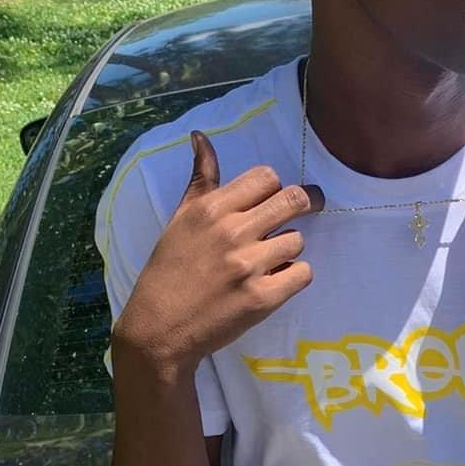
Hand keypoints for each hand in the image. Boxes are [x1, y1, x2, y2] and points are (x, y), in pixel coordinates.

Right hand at [114, 131, 320, 370]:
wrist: (159, 329)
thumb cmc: (168, 271)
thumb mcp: (180, 219)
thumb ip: (200, 179)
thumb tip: (199, 136)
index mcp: (212, 208)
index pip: (266, 177)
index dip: (273, 187)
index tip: (271, 200)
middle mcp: (232, 232)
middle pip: (294, 200)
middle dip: (305, 204)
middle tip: (304, 211)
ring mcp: (249, 266)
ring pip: (298, 240)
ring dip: (289, 249)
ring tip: (268, 261)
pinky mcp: (262, 298)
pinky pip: (302, 274)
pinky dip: (293, 278)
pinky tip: (273, 282)